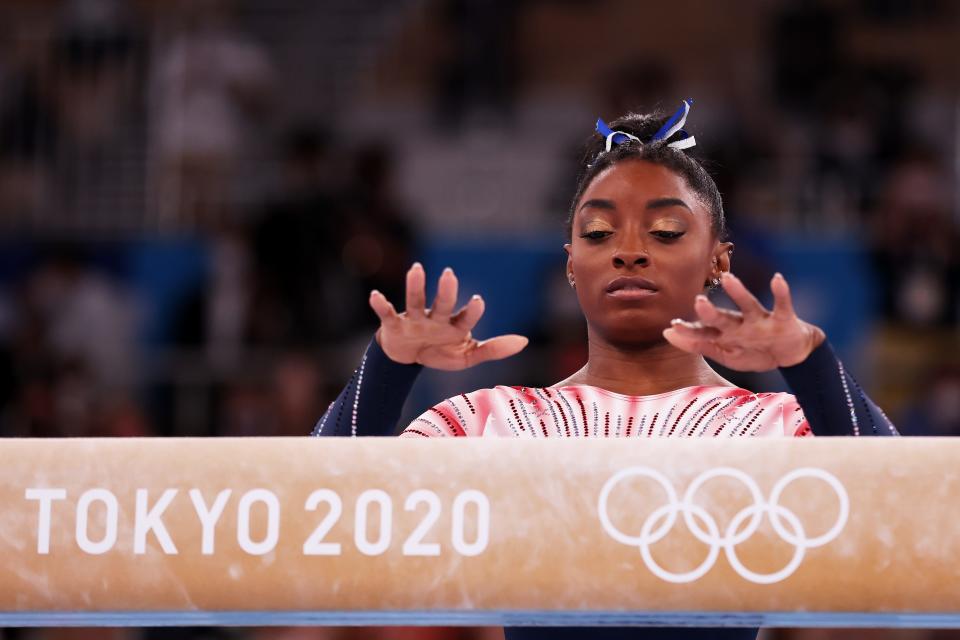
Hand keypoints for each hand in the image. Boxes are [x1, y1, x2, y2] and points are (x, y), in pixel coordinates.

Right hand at [369, 263, 528, 369]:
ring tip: (416, 268)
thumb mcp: (467, 356)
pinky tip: (376, 295)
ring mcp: (414, 320)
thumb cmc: (440, 351)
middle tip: (449, 274)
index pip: (465, 318)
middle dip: (445, 292)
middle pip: (441, 304)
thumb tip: (524, 341)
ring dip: (415, 286)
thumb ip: (493, 349)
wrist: (408, 359)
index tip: (478, 300)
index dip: (471, 311)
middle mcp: (435, 318)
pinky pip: (387, 314)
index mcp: (454, 326)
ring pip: (415, 301)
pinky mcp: (394, 325)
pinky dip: (381, 305)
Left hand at [662, 271, 825, 370]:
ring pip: (749, 306)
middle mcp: (742, 324)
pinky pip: (782, 304)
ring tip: (728, 278)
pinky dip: (782, 292)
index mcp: (727, 334)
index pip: (705, 332)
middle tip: (698, 302)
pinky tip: (777, 278)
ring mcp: (762, 321)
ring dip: (739, 293)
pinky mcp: (783, 319)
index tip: (674, 325)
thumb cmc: (754, 351)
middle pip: (723, 318)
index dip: (691, 330)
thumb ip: (697, 344)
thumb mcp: (725, 353)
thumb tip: (666, 332)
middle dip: (711, 313)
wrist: (791, 356)